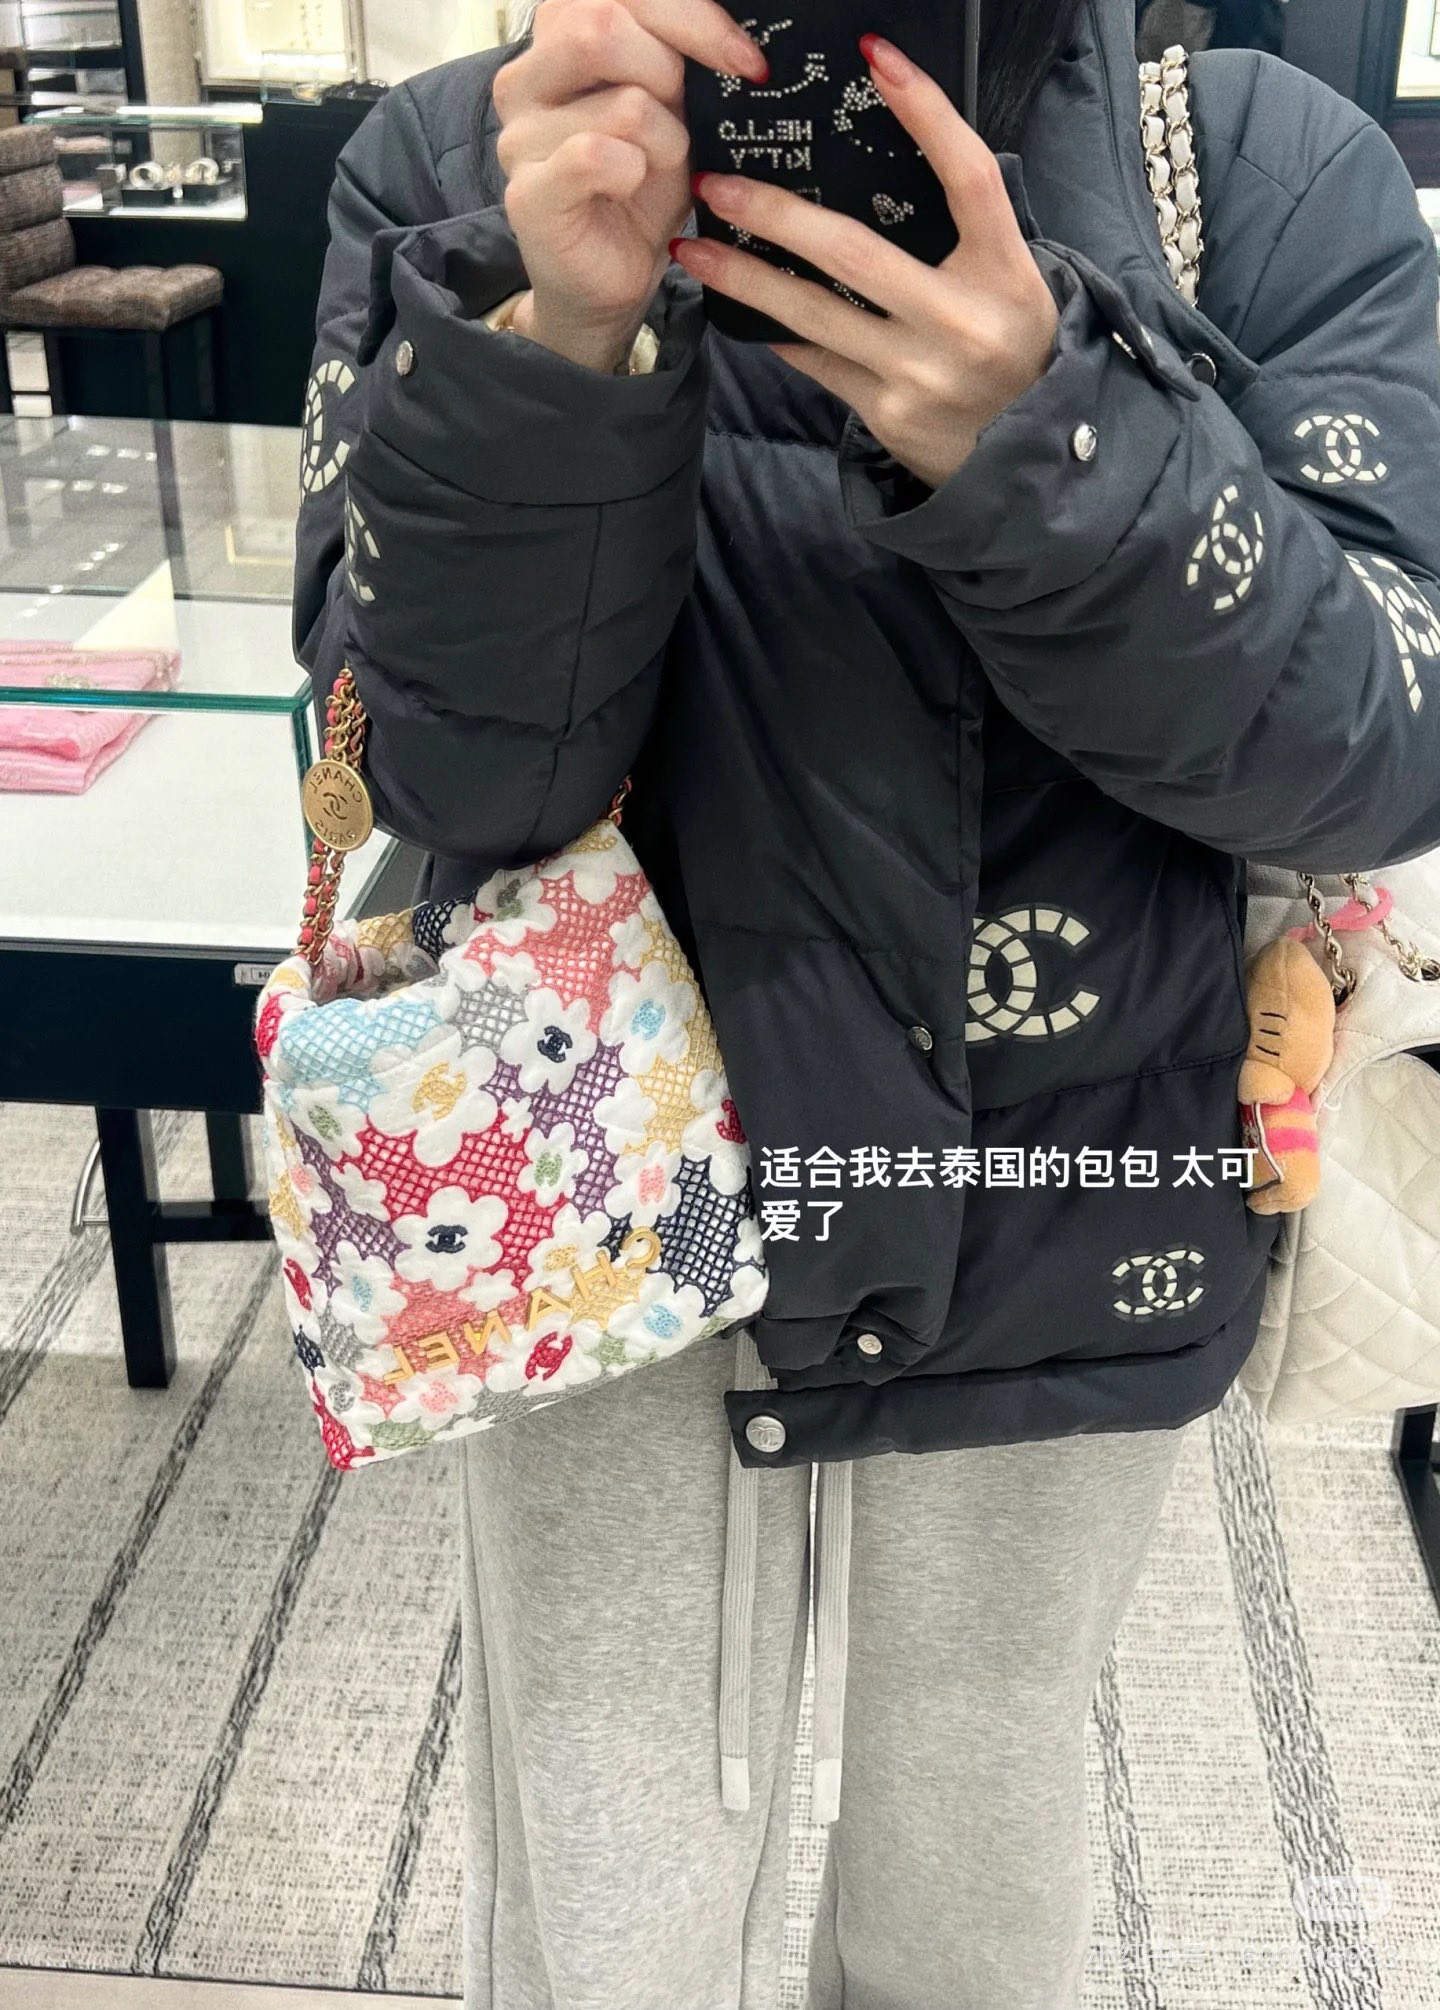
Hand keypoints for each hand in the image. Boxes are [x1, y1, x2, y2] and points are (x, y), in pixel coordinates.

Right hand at [493, 0, 767, 372]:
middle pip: (603, 22)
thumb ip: (679, 53)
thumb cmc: (642, 188)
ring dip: (666, 138)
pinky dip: (636, 173)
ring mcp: (519, 136)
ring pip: (620, 101)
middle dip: (673, 71)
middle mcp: (526, 78)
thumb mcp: (672, 104)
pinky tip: (632, 189)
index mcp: (557, 37)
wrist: (611, 277)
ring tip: (662, 167)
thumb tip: (732, 30)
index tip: (747, 60)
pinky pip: (596, 157)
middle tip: (690, 119)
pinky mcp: (528, 193)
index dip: (693, 15)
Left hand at [672, 34, 1058, 487]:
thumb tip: (880, 157)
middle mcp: (962, 321)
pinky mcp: (887, 413)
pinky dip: (775, 333)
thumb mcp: (1009, 279)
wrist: (1023, 452)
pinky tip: (735, 309)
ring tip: (693, 249)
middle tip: (716, 183)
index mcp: (1006, 271)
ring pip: (815, 316)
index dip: (926, 112)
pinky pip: (816, 363)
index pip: (967, 175)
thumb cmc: (1007, 343)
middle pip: (854, 253)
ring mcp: (920, 372)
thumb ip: (960, 228)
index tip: (876, 57)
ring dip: (744, 279)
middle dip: (776, 215)